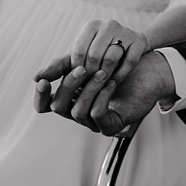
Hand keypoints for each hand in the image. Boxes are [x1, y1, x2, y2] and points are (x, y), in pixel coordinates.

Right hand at [37, 36, 175, 134]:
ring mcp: (94, 122)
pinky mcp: (111, 126)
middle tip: (82, 68)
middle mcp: (78, 112)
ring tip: (103, 72)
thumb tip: (37, 77)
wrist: (148, 68)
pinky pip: (97, 116)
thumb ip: (61, 66)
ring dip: (89, 90)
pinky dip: (102, 98)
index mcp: (69, 98)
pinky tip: (111, 83)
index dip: (41, 97)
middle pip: (59, 107)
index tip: (43, 81)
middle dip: (68, 86)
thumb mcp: (85, 59)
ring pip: (78, 112)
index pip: (45, 105)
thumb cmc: (117, 63)